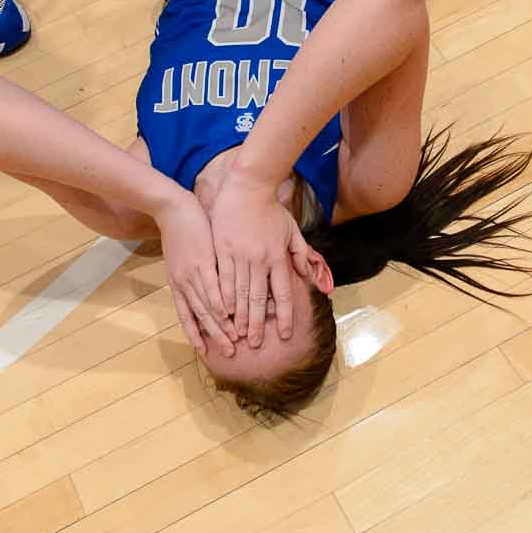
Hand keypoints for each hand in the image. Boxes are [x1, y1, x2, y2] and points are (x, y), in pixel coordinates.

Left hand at [155, 191, 233, 357]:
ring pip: (206, 305)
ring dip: (220, 325)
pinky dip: (219, 301)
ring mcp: (192, 273)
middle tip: (229, 353)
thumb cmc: (180, 231)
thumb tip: (204, 289)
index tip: (206, 351)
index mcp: (178, 284)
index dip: (195, 334)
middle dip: (214, 336)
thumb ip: (192, 275)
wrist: (172, 208)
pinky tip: (229, 314)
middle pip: (199, 316)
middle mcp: (183, 283)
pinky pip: (212, 286)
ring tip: (234, 339)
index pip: (187, 316)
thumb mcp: (181, 258)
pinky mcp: (202, 260)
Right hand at [207, 174, 305, 346]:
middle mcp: (260, 259)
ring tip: (237, 334)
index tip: (285, 334)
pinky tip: (222, 311)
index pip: (284, 292)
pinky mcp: (221, 249)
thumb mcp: (291, 231)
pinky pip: (223, 278)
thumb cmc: (270, 211)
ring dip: (239, 316)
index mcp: (278, 257)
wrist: (247, 188)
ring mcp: (239, 255)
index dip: (285, 315)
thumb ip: (300, 254)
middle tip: (255, 344)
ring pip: (240, 292)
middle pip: (260, 298)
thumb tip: (309, 276)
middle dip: (258, 323)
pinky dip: (224, 296)